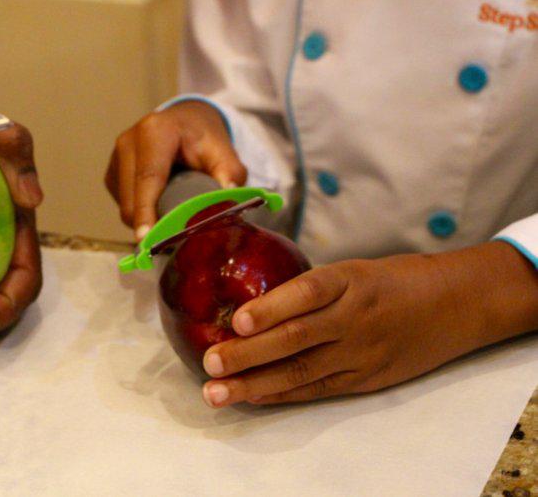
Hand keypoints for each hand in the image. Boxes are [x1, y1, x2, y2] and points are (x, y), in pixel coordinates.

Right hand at [105, 101, 245, 240]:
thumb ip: (230, 172)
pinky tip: (159, 204)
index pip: (147, 178)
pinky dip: (140, 213)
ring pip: (125, 206)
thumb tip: (229, 197)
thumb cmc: (202, 137)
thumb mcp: (222, 149)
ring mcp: (115, 158)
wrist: (183, 120)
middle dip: (150, 223)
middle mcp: (127, 142)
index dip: (146, 211)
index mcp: (154, 132)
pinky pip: (123, 204)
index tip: (146, 238)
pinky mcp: (111, 172)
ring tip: (171, 215)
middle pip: (132, 199)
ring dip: (145, 220)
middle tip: (176, 237)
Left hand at [200, 241, 537, 406]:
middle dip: (249, 353)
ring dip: (255, 383)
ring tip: (217, 392)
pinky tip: (251, 397)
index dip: (272, 307)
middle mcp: (354, 317)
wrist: (454, 304)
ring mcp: (361, 353)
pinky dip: (281, 394)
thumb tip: (249, 298)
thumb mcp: (354, 269)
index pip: (308, 291)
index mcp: (351, 280)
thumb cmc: (393, 280)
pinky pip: (317, 389)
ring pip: (301, 371)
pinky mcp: (366, 379)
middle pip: (298, 338)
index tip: (237, 321)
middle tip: (210, 362)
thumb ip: (309, 287)